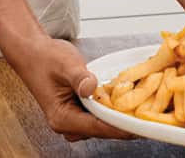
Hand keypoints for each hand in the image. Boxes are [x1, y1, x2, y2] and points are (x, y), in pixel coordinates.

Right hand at [4, 36, 135, 140]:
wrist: (34, 53)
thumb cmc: (46, 59)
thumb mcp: (65, 64)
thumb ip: (79, 77)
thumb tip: (91, 87)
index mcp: (62, 118)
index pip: (98, 128)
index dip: (121, 126)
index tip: (142, 125)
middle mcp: (67, 124)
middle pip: (103, 130)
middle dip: (125, 124)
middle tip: (150, 116)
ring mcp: (73, 121)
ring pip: (103, 125)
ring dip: (120, 118)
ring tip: (144, 109)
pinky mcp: (79, 114)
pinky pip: (100, 117)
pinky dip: (113, 110)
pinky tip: (129, 102)